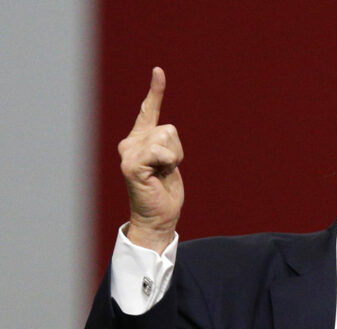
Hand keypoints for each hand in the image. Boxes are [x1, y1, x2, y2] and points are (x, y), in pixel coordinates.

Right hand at [118, 67, 183, 252]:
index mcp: (138, 141)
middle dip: (177, 152)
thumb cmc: (164, 193)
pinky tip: (158, 177)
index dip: (156, 91)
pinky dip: (168, 164)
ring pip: (167, 138)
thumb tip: (167, 133)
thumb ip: (164, 146)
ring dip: (173, 159)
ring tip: (162, 174)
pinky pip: (161, 152)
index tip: (158, 71)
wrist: (158, 217)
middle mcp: (129, 143)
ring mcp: (128, 153)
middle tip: (165, 171)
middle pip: (169, 130)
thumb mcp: (168, 162)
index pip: (149, 111)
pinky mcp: (131, 165)